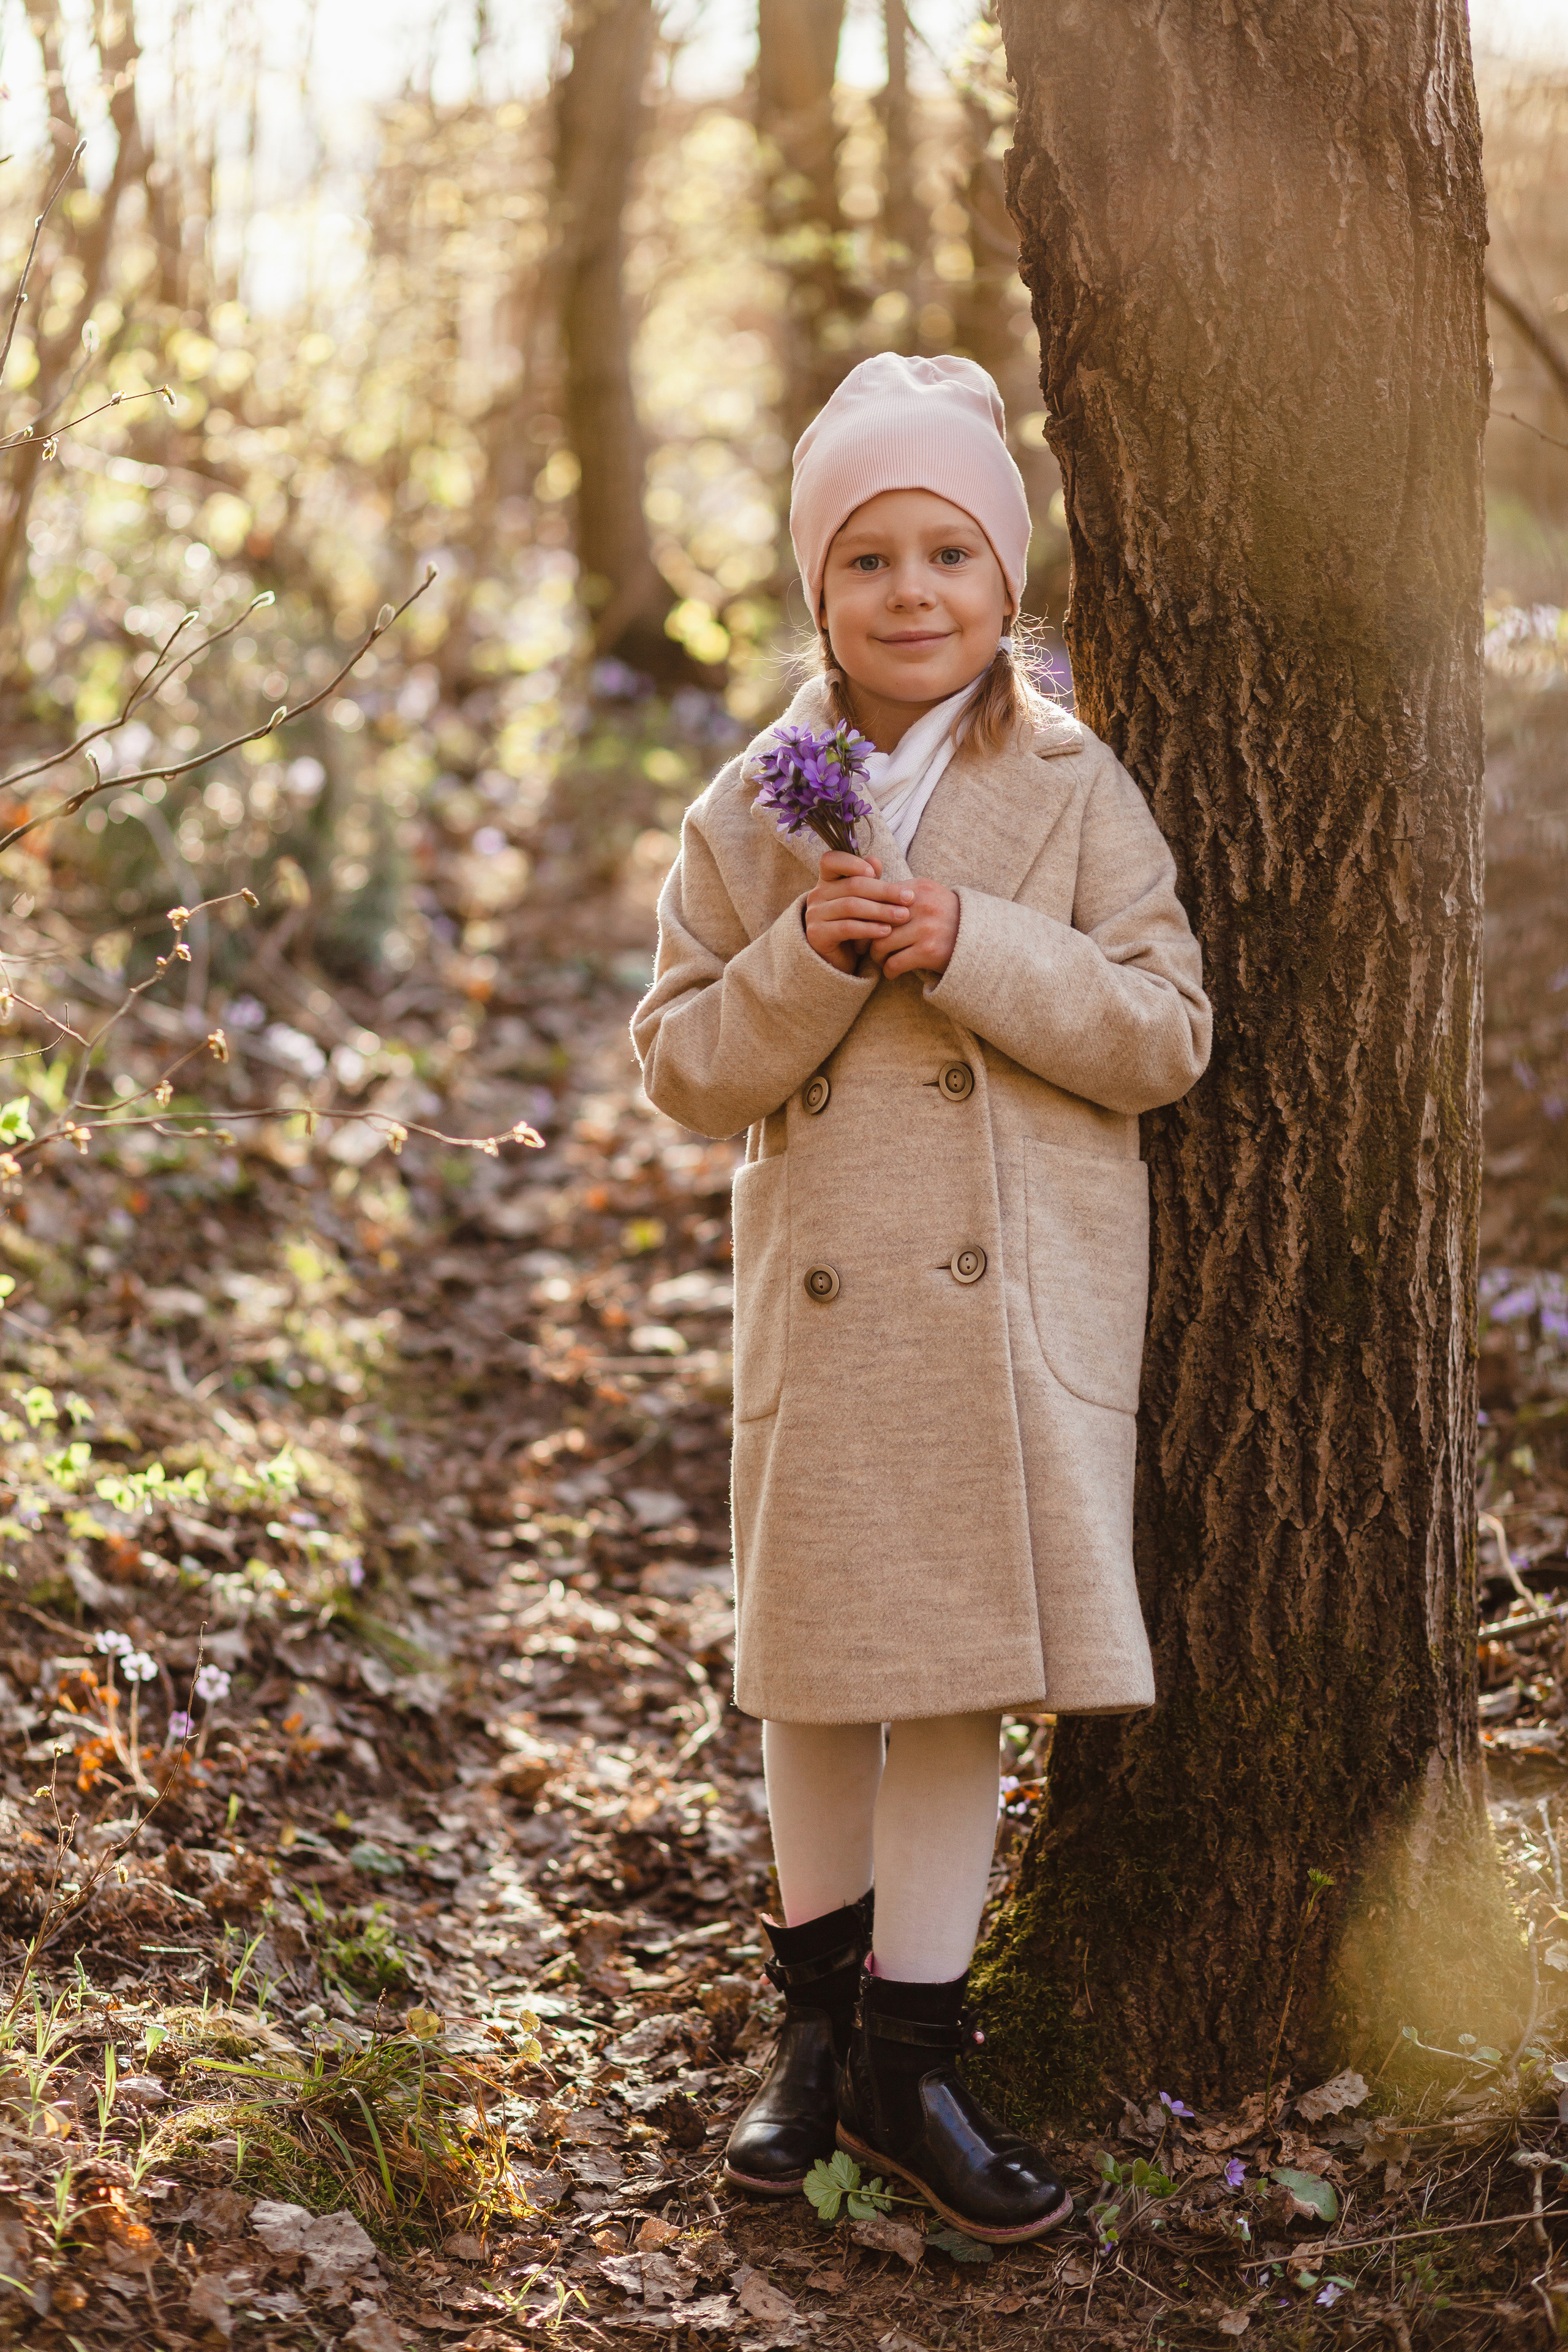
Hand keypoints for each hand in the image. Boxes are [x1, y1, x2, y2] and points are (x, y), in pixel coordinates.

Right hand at [804, 851, 914, 973]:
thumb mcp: (865, 900)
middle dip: (884, 891)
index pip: (831, 860)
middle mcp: (817, 895)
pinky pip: (847, 928)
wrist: (840, 959)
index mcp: (827, 880)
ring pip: (851, 906)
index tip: (875, 872)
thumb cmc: (856, 924)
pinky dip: (869, 928)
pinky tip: (887, 931)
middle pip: (852, 886)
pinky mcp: (817, 935)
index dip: (852, 862)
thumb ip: (870, 880)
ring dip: (881, 911)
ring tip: (903, 916)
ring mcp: (815, 915)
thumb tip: (875, 860)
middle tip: (908, 898)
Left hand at [869, 878, 959, 977]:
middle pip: (876, 922)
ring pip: (881, 944)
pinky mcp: (928, 951)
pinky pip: (894, 963)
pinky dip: (888, 971)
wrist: (982, 938)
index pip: (878, 898)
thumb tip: (866, 895)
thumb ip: (902, 894)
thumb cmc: (947, 918)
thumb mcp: (929, 895)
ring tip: (881, 960)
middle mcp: (921, 905)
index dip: (864, 914)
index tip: (860, 925)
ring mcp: (925, 928)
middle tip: (864, 947)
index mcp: (918, 888)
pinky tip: (891, 972)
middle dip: (866, 938)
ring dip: (876, 957)